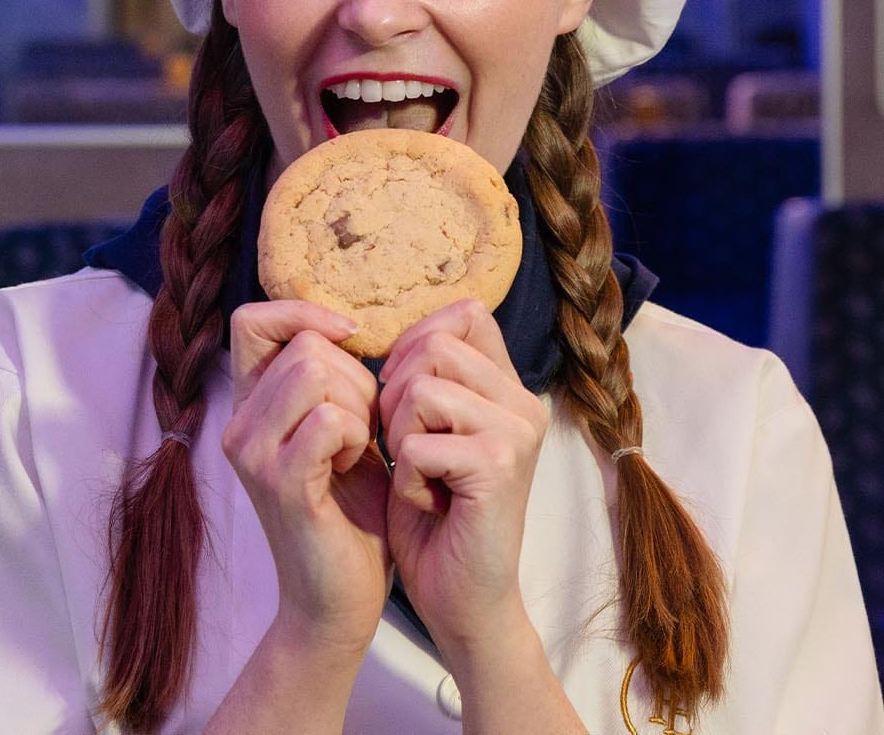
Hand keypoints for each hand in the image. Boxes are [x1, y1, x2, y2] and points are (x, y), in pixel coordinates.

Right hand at [224, 300, 391, 658]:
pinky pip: (327, 420)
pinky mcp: (279, 484)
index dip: (302, 312)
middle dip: (354, 377)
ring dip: (356, 406)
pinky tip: (351, 468)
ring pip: (315, 373)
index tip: (349, 338)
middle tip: (359, 429)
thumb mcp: (337, 426)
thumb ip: (327, 377)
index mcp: (249, 404)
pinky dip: (355, 436)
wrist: (339, 598)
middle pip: (304, 345)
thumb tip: (344, 322)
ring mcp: (253, 453)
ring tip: (353, 448)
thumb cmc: (350, 508)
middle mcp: (239, 424)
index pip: (251, 319)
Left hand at [377, 298, 547, 665]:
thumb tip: (390, 335)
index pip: (465, 313)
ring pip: (421, 388)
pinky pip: (417, 442)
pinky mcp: (499, 465)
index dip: (415, 340)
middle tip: (407, 448)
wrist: (462, 601)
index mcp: (509, 388)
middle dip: (396, 394)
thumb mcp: (427, 430)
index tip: (399, 390)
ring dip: (398, 435)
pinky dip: (407, 476)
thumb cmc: (436, 517)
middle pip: (434, 345)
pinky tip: (429, 503)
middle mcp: (524, 402)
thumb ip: (425, 378)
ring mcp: (517, 431)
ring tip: (420, 474)